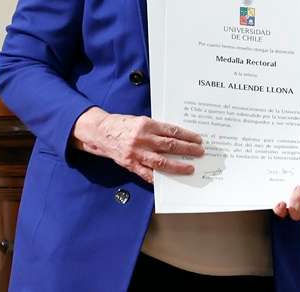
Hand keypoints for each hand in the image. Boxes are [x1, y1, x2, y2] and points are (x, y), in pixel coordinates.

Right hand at [71, 107, 203, 182]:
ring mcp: (136, 153)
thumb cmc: (121, 125)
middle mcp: (142, 139)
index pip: (172, 131)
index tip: (197, 139)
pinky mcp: (130, 164)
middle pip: (170, 146)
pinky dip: (158, 178)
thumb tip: (175, 136)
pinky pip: (147, 174)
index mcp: (146, 125)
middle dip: (187, 150)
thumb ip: (156, 129)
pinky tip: (169, 180)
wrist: (100, 132)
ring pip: (162, 162)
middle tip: (199, 152)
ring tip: (189, 167)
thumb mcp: (140, 120)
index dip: (187, 136)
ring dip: (178, 166)